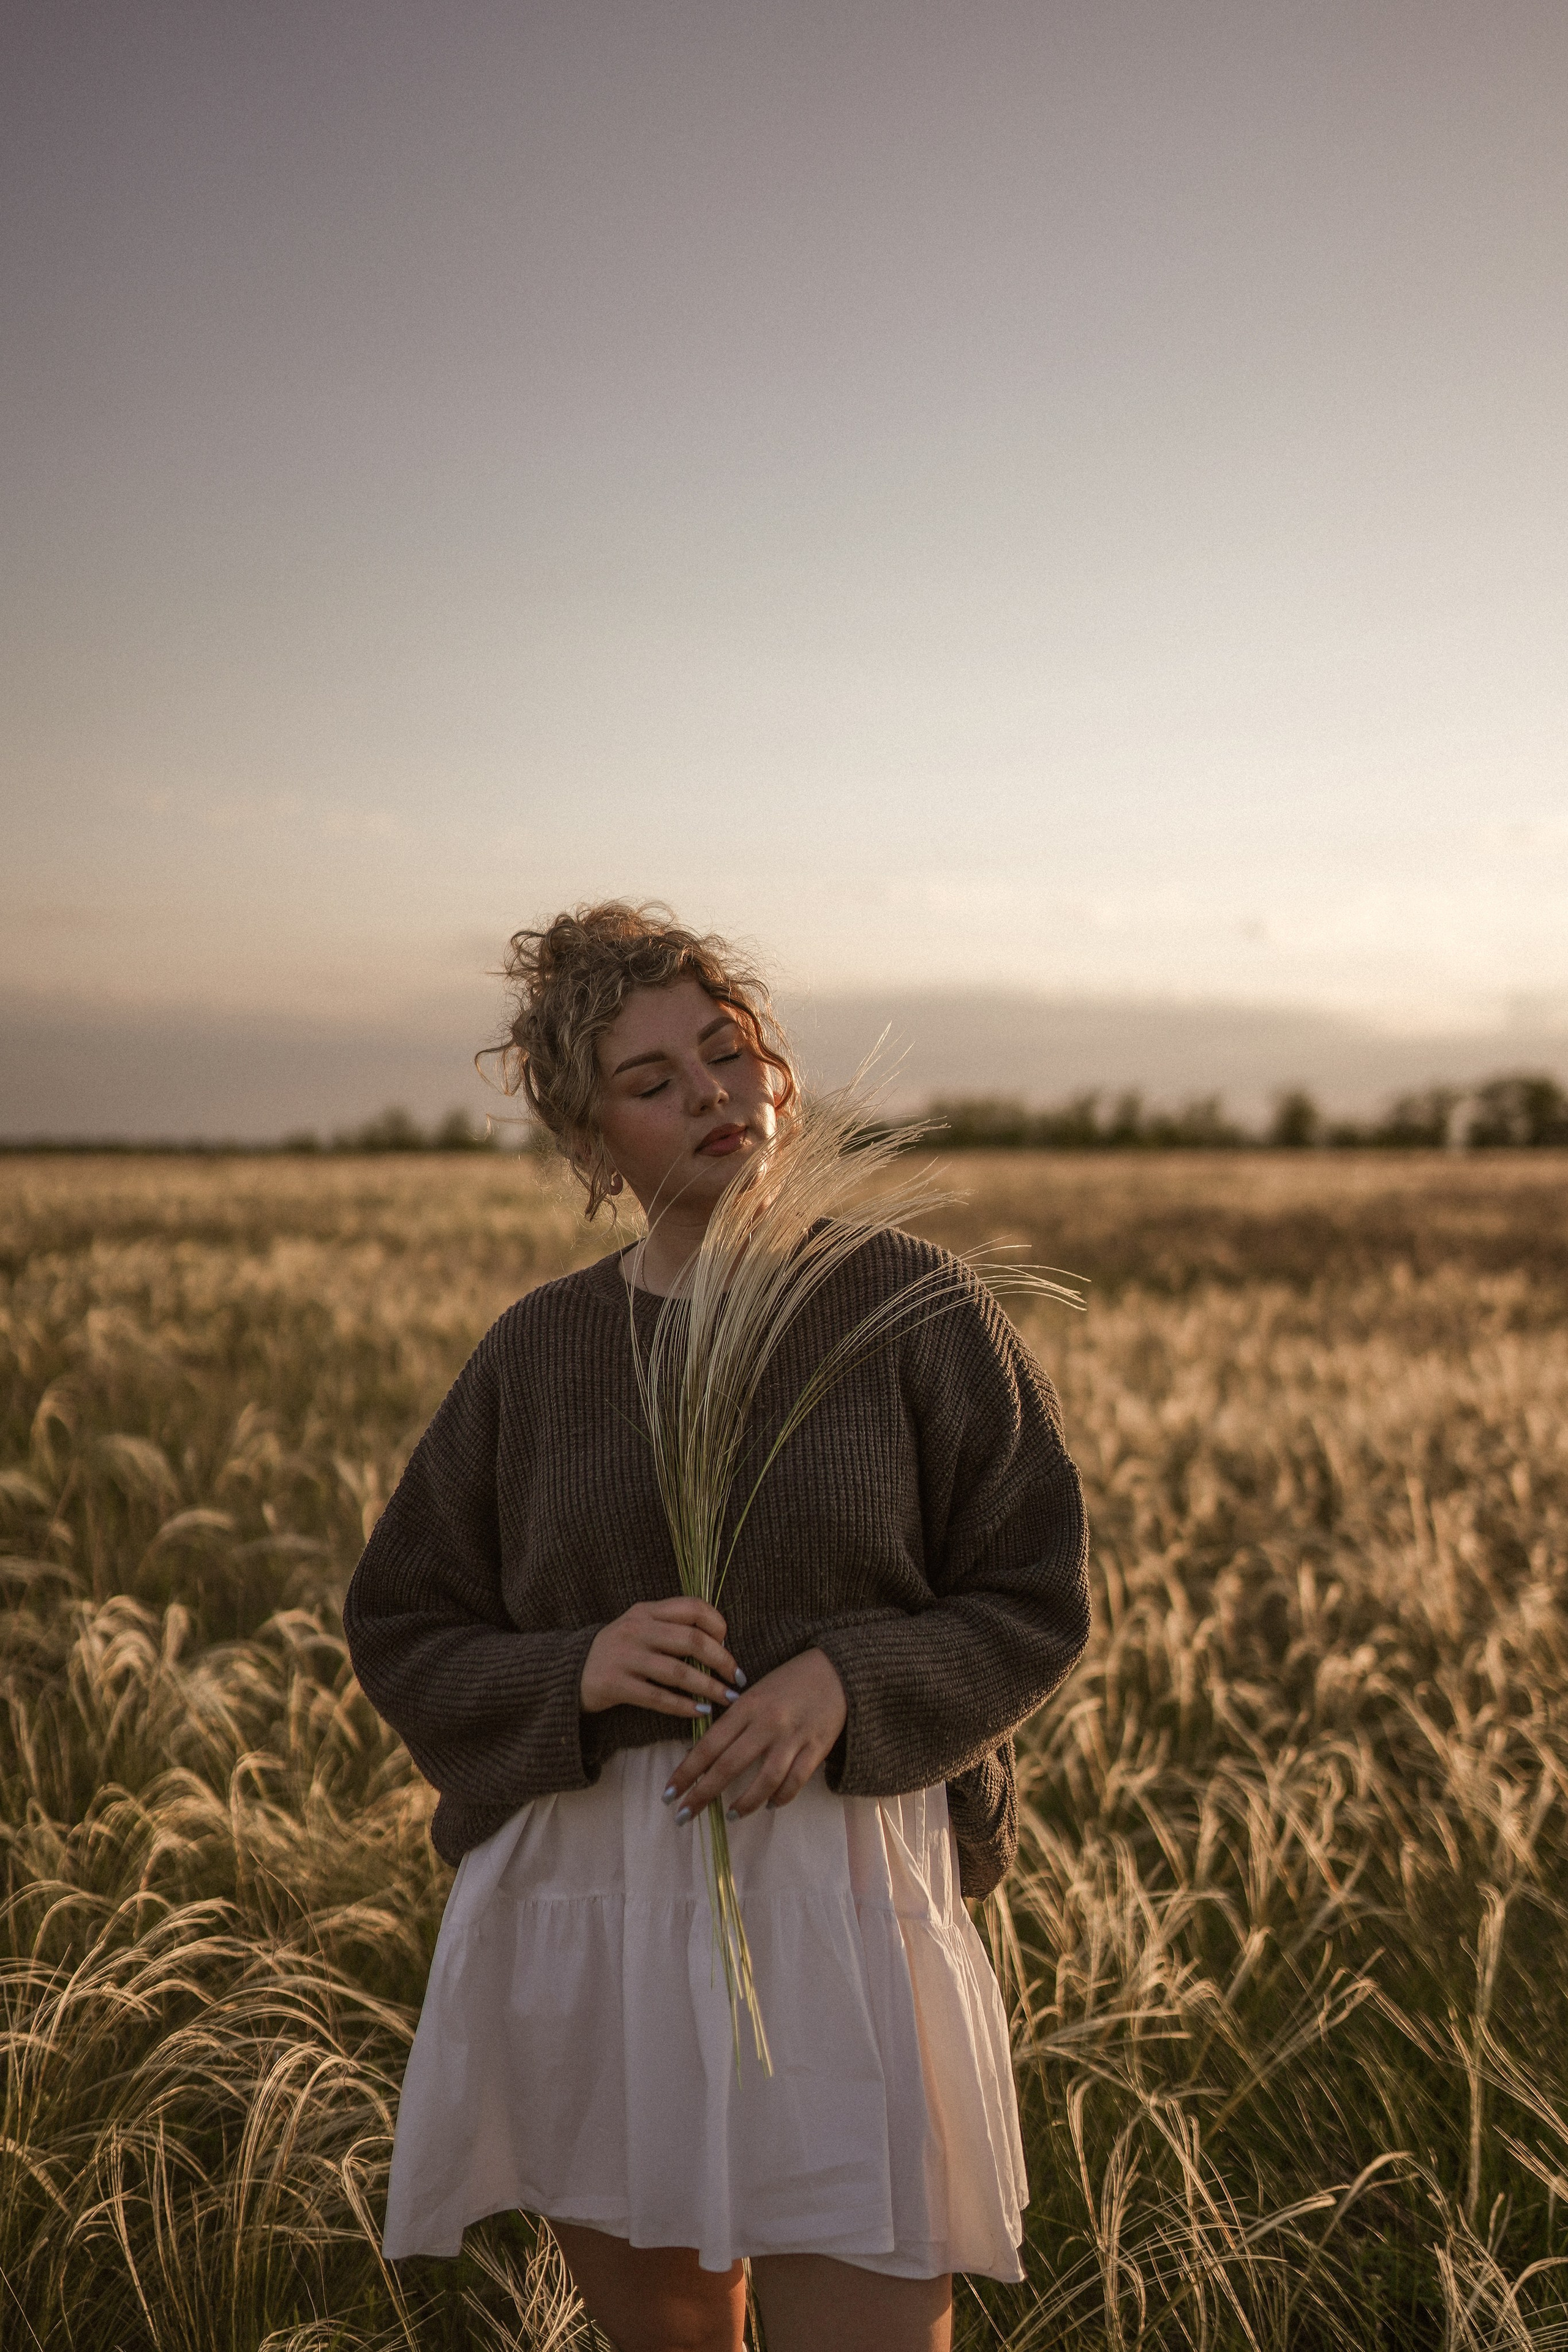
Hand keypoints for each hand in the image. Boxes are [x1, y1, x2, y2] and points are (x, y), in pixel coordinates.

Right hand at [580, 1597, 740, 1719]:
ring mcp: (624, 1657)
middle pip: (691, 1640)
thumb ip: (672, 1628)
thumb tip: (721, 1644)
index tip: (728, 1644)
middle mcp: (636, 1629)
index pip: (692, 1607)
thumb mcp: (640, 1628)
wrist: (569, 1671)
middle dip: (721, 1660)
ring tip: (727, 1698)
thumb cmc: (619, 1651)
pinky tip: (700, 1712)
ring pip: (678, 1671)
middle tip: (737, 1677)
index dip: (717, 1624)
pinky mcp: (614, 1684)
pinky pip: (657, 1697)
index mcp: (646, 1611)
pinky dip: (683, 1706)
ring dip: (708, 1687)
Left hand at [662, 1647, 846, 1823]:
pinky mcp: (816, 1748)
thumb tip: (708, 1756)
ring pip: (764, 1780)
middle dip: (702, 1795)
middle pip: (729, 1766)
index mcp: (746, 1706)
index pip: (709, 1745)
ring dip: (745, 1803)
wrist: (836, 1670)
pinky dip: (781, 1797)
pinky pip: (795, 1781)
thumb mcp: (755, 1692)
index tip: (669, 1794)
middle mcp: (767, 1722)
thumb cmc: (789, 1682)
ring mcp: (793, 1737)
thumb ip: (734, 1721)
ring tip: (731, 1815)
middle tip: (684, 1816)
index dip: (686, 1772)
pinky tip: (770, 1805)